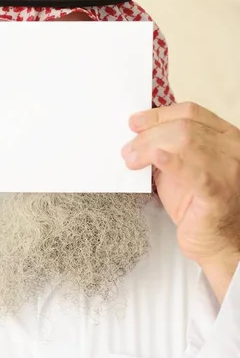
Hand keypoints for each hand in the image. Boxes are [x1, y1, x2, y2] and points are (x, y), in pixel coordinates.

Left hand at [121, 102, 239, 297]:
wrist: (219, 244)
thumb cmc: (201, 208)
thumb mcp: (184, 170)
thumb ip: (171, 149)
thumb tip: (139, 135)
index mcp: (225, 138)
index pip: (191, 113)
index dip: (159, 114)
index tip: (135, 121)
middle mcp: (231, 149)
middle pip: (184, 126)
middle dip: (149, 134)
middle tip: (127, 149)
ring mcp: (228, 170)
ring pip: (185, 141)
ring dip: (149, 147)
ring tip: (131, 160)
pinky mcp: (217, 193)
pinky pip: (193, 170)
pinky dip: (171, 161)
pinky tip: (155, 158)